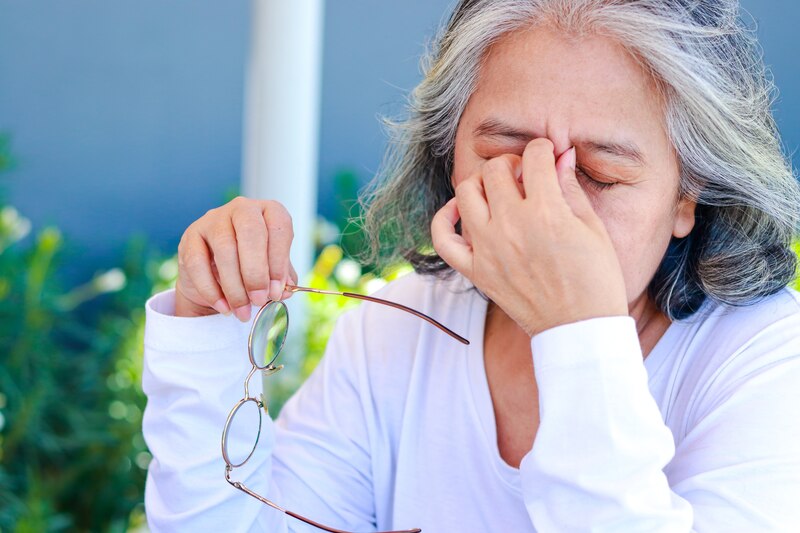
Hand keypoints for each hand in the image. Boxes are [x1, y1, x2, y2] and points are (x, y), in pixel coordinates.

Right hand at [175, 196, 297, 319]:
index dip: (279, 260)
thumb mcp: (270, 270)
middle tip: (259, 300)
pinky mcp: (190, 236)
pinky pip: (198, 263)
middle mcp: (242, 209)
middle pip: (251, 232)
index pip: (279, 227)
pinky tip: (224, 307)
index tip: (277, 290)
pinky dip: (211, 290)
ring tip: (242, 310)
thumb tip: (286, 290)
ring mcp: (213, 219)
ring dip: (235, 286)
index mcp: (268, 212)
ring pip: (224, 248)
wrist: (215, 277)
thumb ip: (280, 278)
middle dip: (256, 272)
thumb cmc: (250, 267)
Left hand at [431, 138, 627, 336]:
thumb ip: (570, 188)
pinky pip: (442, 239)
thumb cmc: (596, 280)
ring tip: (497, 190)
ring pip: (465, 193)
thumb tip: (562, 156)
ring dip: (481, 183)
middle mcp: (511, 227)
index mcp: (546, 213)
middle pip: (495, 170)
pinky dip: (444, 218)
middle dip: (512, 163)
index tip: (548, 156)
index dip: (544, 149)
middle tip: (525, 175)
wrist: (579, 329)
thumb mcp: (592, 228)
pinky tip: (458, 209)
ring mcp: (489, 250)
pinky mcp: (476, 271)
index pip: (534, 157)